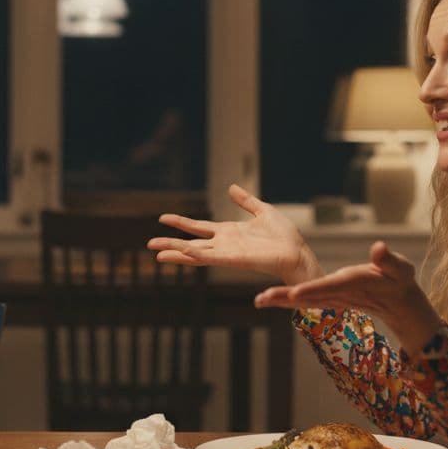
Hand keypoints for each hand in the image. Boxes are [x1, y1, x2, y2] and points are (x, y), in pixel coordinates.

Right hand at [147, 184, 321, 284]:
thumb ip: (246, 201)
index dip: (181, 223)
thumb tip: (231, 188)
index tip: (163, 218)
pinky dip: (193, 254)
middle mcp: (224, 244)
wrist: (297, 251)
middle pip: (191, 243)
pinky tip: (179, 251)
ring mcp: (226, 253)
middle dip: (170, 243)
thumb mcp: (262, 211)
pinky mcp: (232, 260)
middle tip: (150, 243)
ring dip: (175, 252)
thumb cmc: (285, 236)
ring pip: (194, 253)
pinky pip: (208, 257)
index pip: (199, 227)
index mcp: (230, 232)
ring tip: (156, 252)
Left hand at [253, 240, 443, 355]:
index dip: (312, 289)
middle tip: (261, 299)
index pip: (330, 286)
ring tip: (258, 300)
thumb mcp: (400, 268)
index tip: (294, 293)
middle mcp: (339, 293)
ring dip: (280, 300)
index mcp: (353, 283)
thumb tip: (379, 248)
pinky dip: (287, 300)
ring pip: (303, 300)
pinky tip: (270, 299)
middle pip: (308, 296)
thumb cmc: (399, 280)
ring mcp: (332, 298)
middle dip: (285, 298)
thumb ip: (388, 260)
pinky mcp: (329, 298)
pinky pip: (305, 300)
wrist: (399, 302)